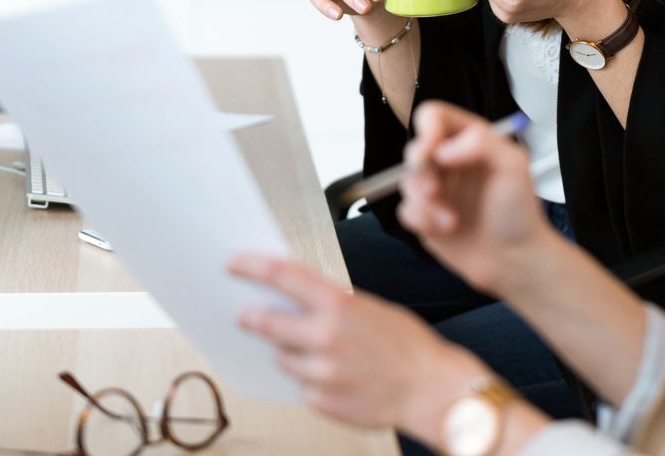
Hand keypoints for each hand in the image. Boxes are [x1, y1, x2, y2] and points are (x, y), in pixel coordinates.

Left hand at [230, 254, 483, 438]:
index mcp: (339, 305)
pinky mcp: (320, 402)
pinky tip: (338, 377)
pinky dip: (311, 380)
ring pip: (282, 358)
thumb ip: (335, 306)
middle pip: (266, 322)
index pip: (283, 276)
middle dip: (252, 317)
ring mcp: (320, 373)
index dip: (252, 267)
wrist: (431, 390)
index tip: (234, 263)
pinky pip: (301, 387)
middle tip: (244, 314)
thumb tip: (299, 301)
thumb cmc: (409, 346)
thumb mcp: (373, 309)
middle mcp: (324, 337)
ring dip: (292, 353)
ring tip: (322, 352)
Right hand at [397, 102, 559, 296]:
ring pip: (406, 181)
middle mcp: (449, 161)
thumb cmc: (519, 212)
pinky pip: (405, 210)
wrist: (514, 260)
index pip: (435, 117)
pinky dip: (422, 220)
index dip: (427, 128)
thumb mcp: (513, 166)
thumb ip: (481, 143)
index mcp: (470, 141)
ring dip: (424, 202)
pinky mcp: (425, 216)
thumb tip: (442, 150)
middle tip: (435, 190)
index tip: (432, 151)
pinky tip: (448, 230)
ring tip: (451, 221)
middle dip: (420, 170)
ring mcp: (437, 189)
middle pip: (415, 148)